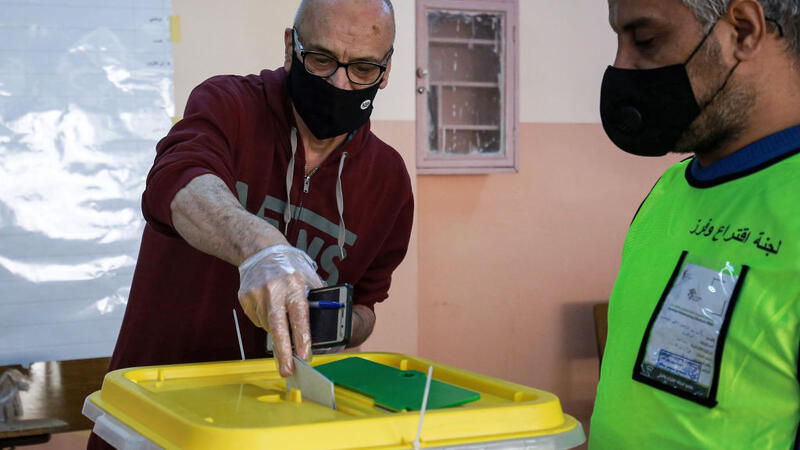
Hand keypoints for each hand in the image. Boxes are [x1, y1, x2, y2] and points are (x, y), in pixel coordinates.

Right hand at [237, 244, 324, 376]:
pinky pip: (258, 320)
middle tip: (287, 371)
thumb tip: (325, 324)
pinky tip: (269, 307)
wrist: (260, 250)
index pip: (299, 317)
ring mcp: (256, 296)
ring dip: (277, 330)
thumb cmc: (290, 266)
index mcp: (293, 285)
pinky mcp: (245, 299)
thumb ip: (316, 298)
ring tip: (280, 314)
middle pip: (277, 328)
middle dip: (283, 353)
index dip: (302, 338)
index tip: (305, 356)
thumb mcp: (309, 277)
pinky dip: (266, 320)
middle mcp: (273, 291)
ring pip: (268, 327)